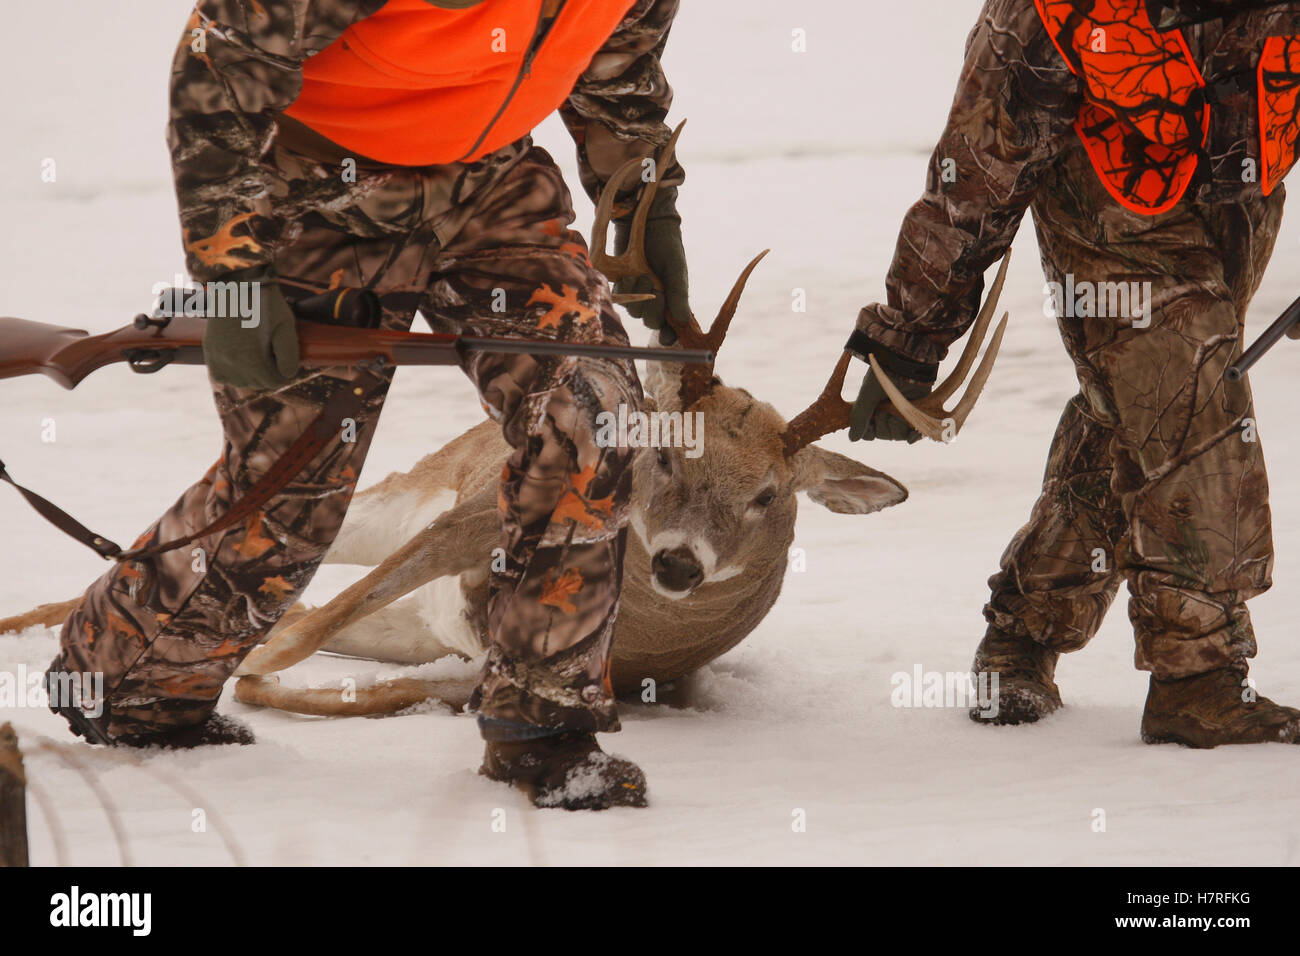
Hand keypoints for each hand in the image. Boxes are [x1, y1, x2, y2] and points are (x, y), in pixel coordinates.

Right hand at [202, 269, 299, 388]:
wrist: (237, 284)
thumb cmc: (265, 303)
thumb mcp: (286, 327)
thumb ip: (290, 355)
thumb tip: (288, 375)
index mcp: (252, 359)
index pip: (273, 382)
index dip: (282, 371)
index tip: (282, 356)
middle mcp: (232, 363)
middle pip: (256, 383)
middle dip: (267, 372)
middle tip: (270, 350)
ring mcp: (218, 357)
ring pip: (238, 381)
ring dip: (249, 374)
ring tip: (256, 353)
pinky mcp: (209, 350)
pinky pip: (220, 375)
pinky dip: (231, 371)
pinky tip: (240, 359)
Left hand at [613, 186, 688, 344]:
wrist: (647, 220)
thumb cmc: (666, 243)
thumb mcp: (675, 269)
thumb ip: (679, 295)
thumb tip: (684, 321)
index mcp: (671, 297)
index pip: (670, 325)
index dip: (669, 335)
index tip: (668, 338)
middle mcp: (655, 298)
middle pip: (651, 321)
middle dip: (652, 310)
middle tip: (656, 290)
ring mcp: (637, 292)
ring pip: (634, 312)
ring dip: (638, 298)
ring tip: (642, 275)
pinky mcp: (621, 283)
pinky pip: (620, 297)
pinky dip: (624, 290)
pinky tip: (628, 276)